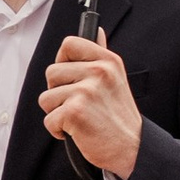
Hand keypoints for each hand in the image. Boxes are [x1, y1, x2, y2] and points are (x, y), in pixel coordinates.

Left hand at [39, 29, 141, 179]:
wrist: (133, 148)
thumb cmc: (120, 117)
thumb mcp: (116, 79)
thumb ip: (101, 55)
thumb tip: (96, 31)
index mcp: (108, 61)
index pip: (69, 44)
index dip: (62, 60)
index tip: (69, 76)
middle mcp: (98, 72)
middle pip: (51, 72)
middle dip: (57, 92)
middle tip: (77, 105)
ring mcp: (86, 91)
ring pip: (46, 98)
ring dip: (57, 113)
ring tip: (78, 119)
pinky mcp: (75, 112)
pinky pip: (49, 119)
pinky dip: (58, 130)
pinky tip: (77, 131)